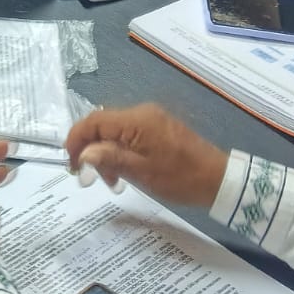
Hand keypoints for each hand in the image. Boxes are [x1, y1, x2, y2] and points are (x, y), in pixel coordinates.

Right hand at [64, 104, 229, 206]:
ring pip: (115, 132)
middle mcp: (142, 113)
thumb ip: (110, 158)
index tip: (72, 164)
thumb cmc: (180, 178)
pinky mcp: (159, 128)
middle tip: (93, 178)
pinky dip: (121, 151)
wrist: (220, 181)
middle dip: (92, 150)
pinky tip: (125, 171)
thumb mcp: (142, 172)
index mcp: (136, 120)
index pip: (93, 121)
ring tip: (112, 180)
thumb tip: (85, 153)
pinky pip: (130, 135)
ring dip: (106, 153)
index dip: (76, 140)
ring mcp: (152, 120)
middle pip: (102, 125)